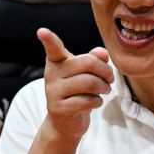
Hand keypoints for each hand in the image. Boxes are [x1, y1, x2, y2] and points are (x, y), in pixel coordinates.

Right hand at [37, 27, 112, 142]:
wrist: (65, 122)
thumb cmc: (78, 92)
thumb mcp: (86, 73)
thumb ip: (94, 59)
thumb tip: (103, 53)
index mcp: (57, 62)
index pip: (53, 49)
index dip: (49, 40)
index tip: (42, 31)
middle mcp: (51, 75)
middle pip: (87, 62)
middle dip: (105, 71)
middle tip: (110, 79)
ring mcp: (52, 92)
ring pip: (89, 83)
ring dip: (104, 87)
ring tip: (105, 90)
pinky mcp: (58, 108)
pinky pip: (87, 101)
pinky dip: (97, 101)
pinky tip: (95, 102)